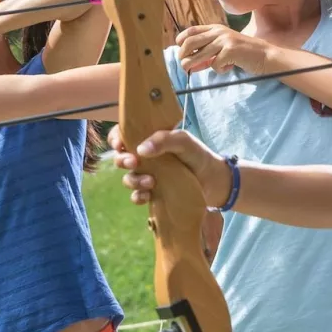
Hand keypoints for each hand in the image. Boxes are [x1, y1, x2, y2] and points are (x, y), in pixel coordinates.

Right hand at [110, 125, 232, 206]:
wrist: (215, 182)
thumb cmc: (199, 156)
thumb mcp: (184, 141)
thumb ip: (164, 140)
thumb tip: (140, 150)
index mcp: (150, 140)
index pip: (124, 135)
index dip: (116, 139)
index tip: (119, 144)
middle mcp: (146, 158)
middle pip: (121, 158)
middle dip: (122, 160)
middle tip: (134, 162)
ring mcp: (149, 176)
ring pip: (128, 178)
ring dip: (133, 180)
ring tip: (150, 182)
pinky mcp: (154, 194)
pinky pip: (137, 196)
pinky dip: (138, 197)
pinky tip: (148, 195)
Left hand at [174, 24, 271, 74]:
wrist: (265, 56)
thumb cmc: (243, 54)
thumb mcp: (223, 47)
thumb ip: (207, 51)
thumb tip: (187, 62)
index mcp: (216, 28)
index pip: (191, 31)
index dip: (181, 41)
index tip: (180, 52)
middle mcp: (219, 31)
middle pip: (190, 42)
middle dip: (183, 55)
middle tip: (183, 66)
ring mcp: (225, 40)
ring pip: (199, 55)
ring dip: (192, 65)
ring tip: (190, 70)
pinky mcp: (230, 51)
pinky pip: (215, 64)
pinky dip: (218, 70)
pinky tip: (229, 67)